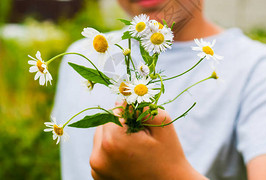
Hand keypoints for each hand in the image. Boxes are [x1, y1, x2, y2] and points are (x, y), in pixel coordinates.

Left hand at [90, 108, 205, 179]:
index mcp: (113, 141)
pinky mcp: (97, 176)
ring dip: (114, 136)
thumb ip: (141, 105)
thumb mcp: (162, 124)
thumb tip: (123, 95)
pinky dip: (112, 150)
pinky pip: (101, 152)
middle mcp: (99, 156)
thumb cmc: (168, 155)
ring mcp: (96, 169)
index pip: (114, 111)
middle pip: (105, 123)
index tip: (142, 122)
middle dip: (120, 124)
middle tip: (140, 136)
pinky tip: (129, 157)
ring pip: (101, 137)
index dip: (130, 112)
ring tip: (135, 148)